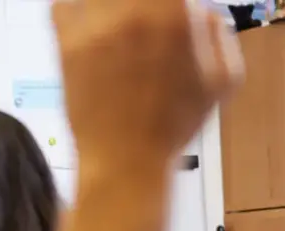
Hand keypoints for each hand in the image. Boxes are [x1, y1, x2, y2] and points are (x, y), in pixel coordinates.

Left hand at [53, 0, 242, 169]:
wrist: (126, 161)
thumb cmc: (173, 125)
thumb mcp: (222, 79)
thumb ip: (217, 30)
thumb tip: (202, 7)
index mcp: (178, 14)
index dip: (167, 1)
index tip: (164, 9)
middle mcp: (135, 13)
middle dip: (135, 5)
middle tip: (137, 17)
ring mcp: (98, 28)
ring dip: (104, 5)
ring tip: (112, 22)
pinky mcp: (68, 46)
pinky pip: (62, 5)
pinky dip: (72, 8)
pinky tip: (84, 26)